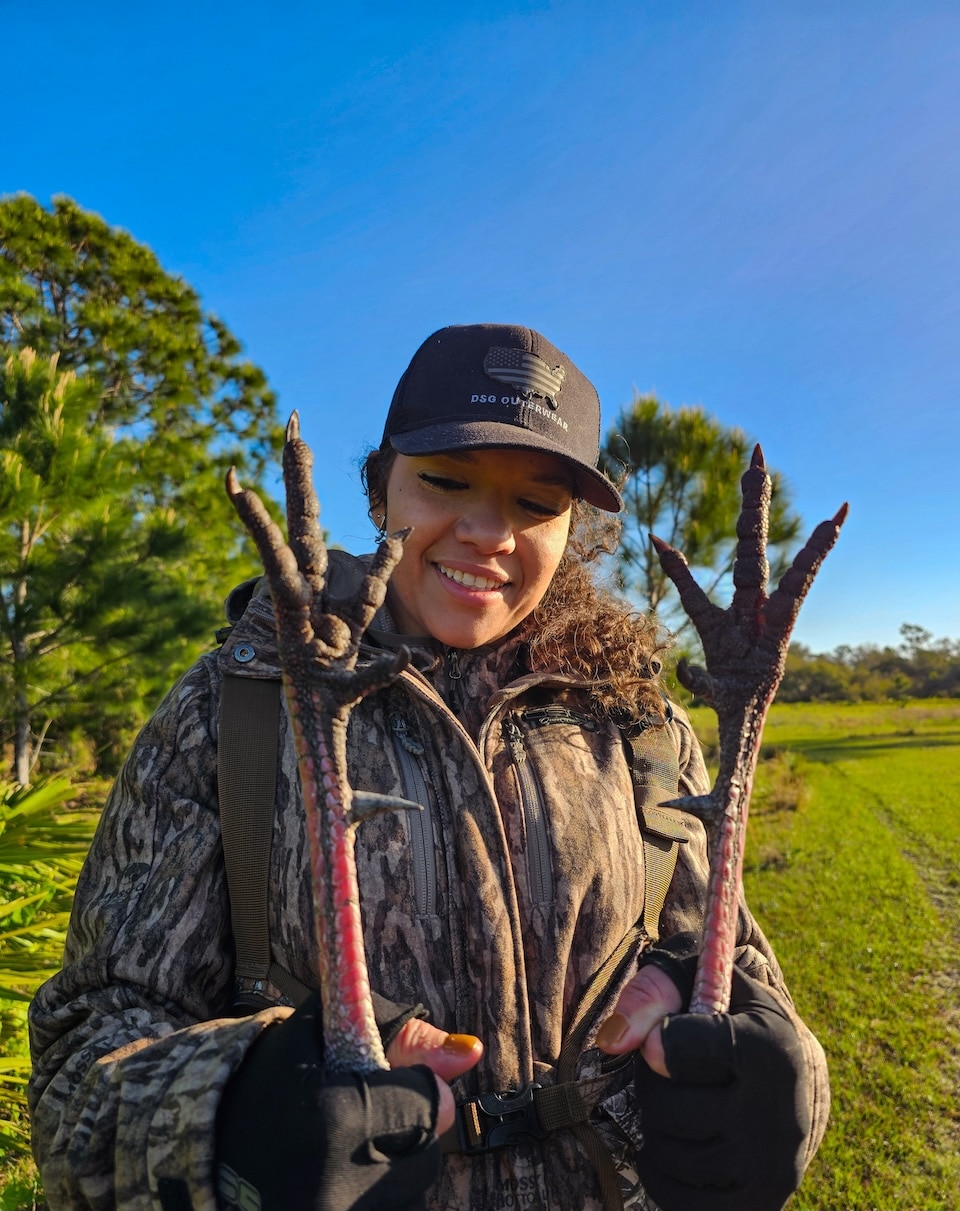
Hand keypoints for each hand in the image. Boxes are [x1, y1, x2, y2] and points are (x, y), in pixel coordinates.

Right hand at [216, 995, 479, 1210]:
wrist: (199, 1157)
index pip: (430, 1107)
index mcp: (335, 1124)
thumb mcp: (323, 1034)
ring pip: (410, 1193)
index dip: (418, 1089)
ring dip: (390, 1172)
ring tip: (344, 1155)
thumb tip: (470, 1051)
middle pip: (426, 1159)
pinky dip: (374, 1195)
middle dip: (406, 1133)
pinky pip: (388, 1208)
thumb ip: (403, 1037)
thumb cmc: (266, 1084)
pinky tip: (339, 1181)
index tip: (397, 1083)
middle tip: (360, 1120)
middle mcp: (336, 1190)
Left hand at [605, 952, 809, 1210]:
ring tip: (675, 1104)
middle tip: (663, 1073)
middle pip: (670, 1107)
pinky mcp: (757, 1203)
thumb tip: (612, 1041)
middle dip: (651, 1085)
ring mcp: (770, 1167)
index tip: (656, 1042)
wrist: (786, 1077)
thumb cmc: (729, 1018)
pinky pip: (678, 1196)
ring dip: (656, 1126)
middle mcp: (779, 1113)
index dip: (658, 1041)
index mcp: (769, 1048)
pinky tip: (674, 1141)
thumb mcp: (702, 984)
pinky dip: (660, 1169)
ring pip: (671, 1153)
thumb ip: (655, 993)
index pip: (688, 1047)